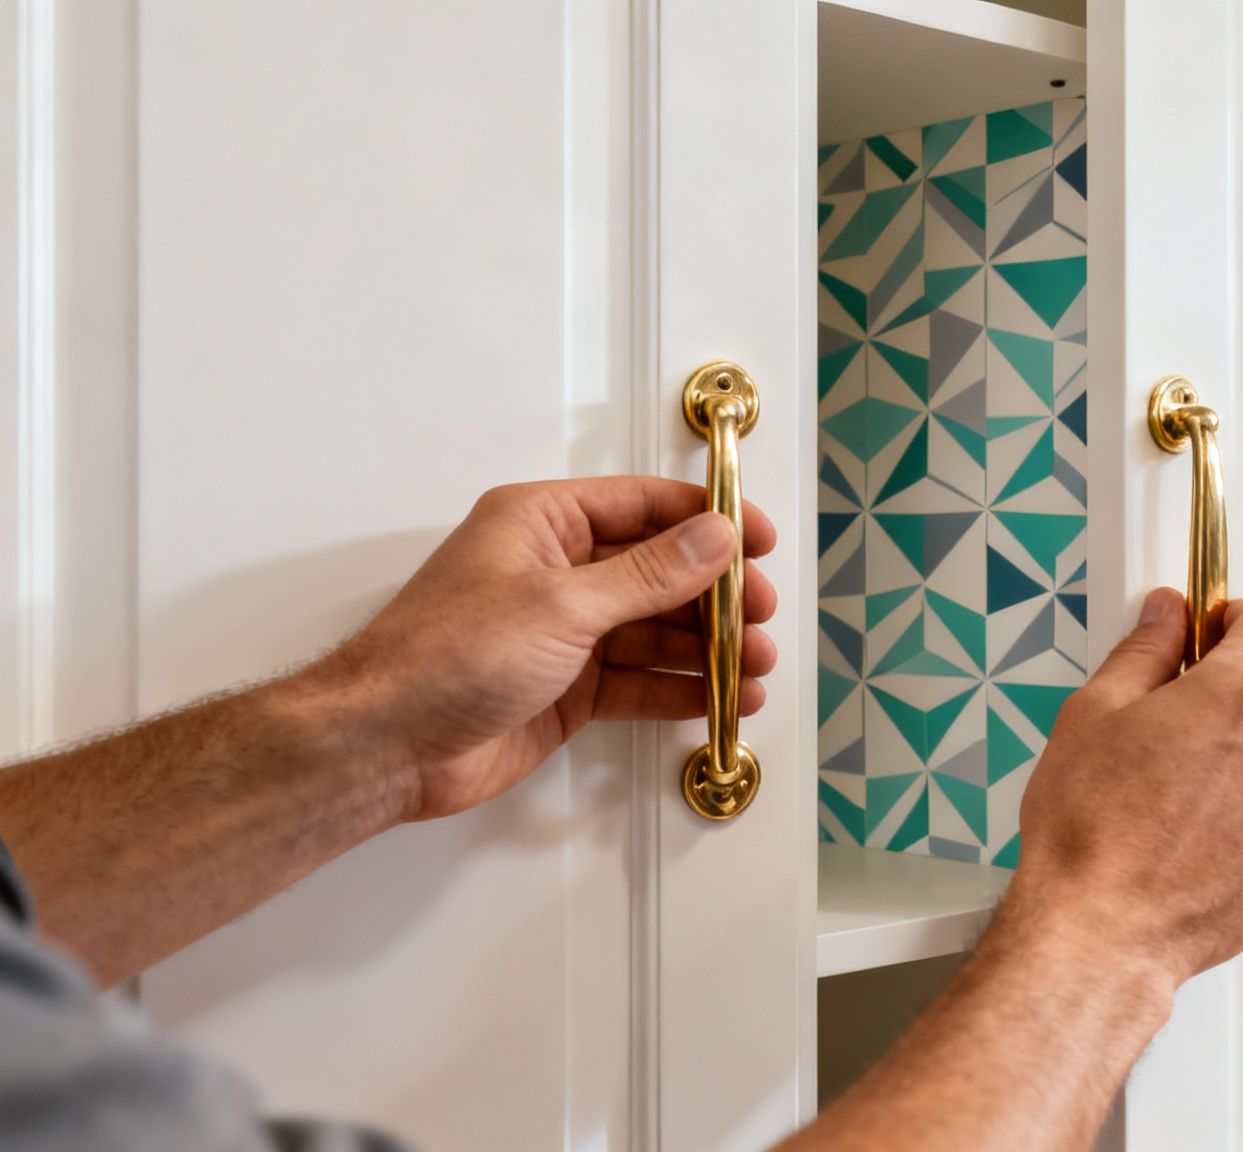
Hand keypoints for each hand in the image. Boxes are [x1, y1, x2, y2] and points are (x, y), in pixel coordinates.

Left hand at [301, 477, 777, 820]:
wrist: (386, 746)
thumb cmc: (441, 658)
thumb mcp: (561, 605)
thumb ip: (648, 575)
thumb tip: (712, 539)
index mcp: (543, 523)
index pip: (644, 506)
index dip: (706, 520)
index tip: (756, 539)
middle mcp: (555, 572)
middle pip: (658, 571)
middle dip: (715, 595)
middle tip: (759, 615)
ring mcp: (562, 633)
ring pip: (655, 630)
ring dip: (707, 648)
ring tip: (754, 666)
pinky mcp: (566, 689)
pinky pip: (638, 680)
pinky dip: (680, 689)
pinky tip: (719, 697)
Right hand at [1005, 590, 1242, 986]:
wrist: (1101, 931)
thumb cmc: (1091, 834)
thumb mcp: (1094, 713)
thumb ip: (1145, 650)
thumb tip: (1166, 617)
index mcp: (1242, 695)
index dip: (1237, 619)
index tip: (1217, 632)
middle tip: (1194, 711)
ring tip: (1195, 782)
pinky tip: (1211, 825)